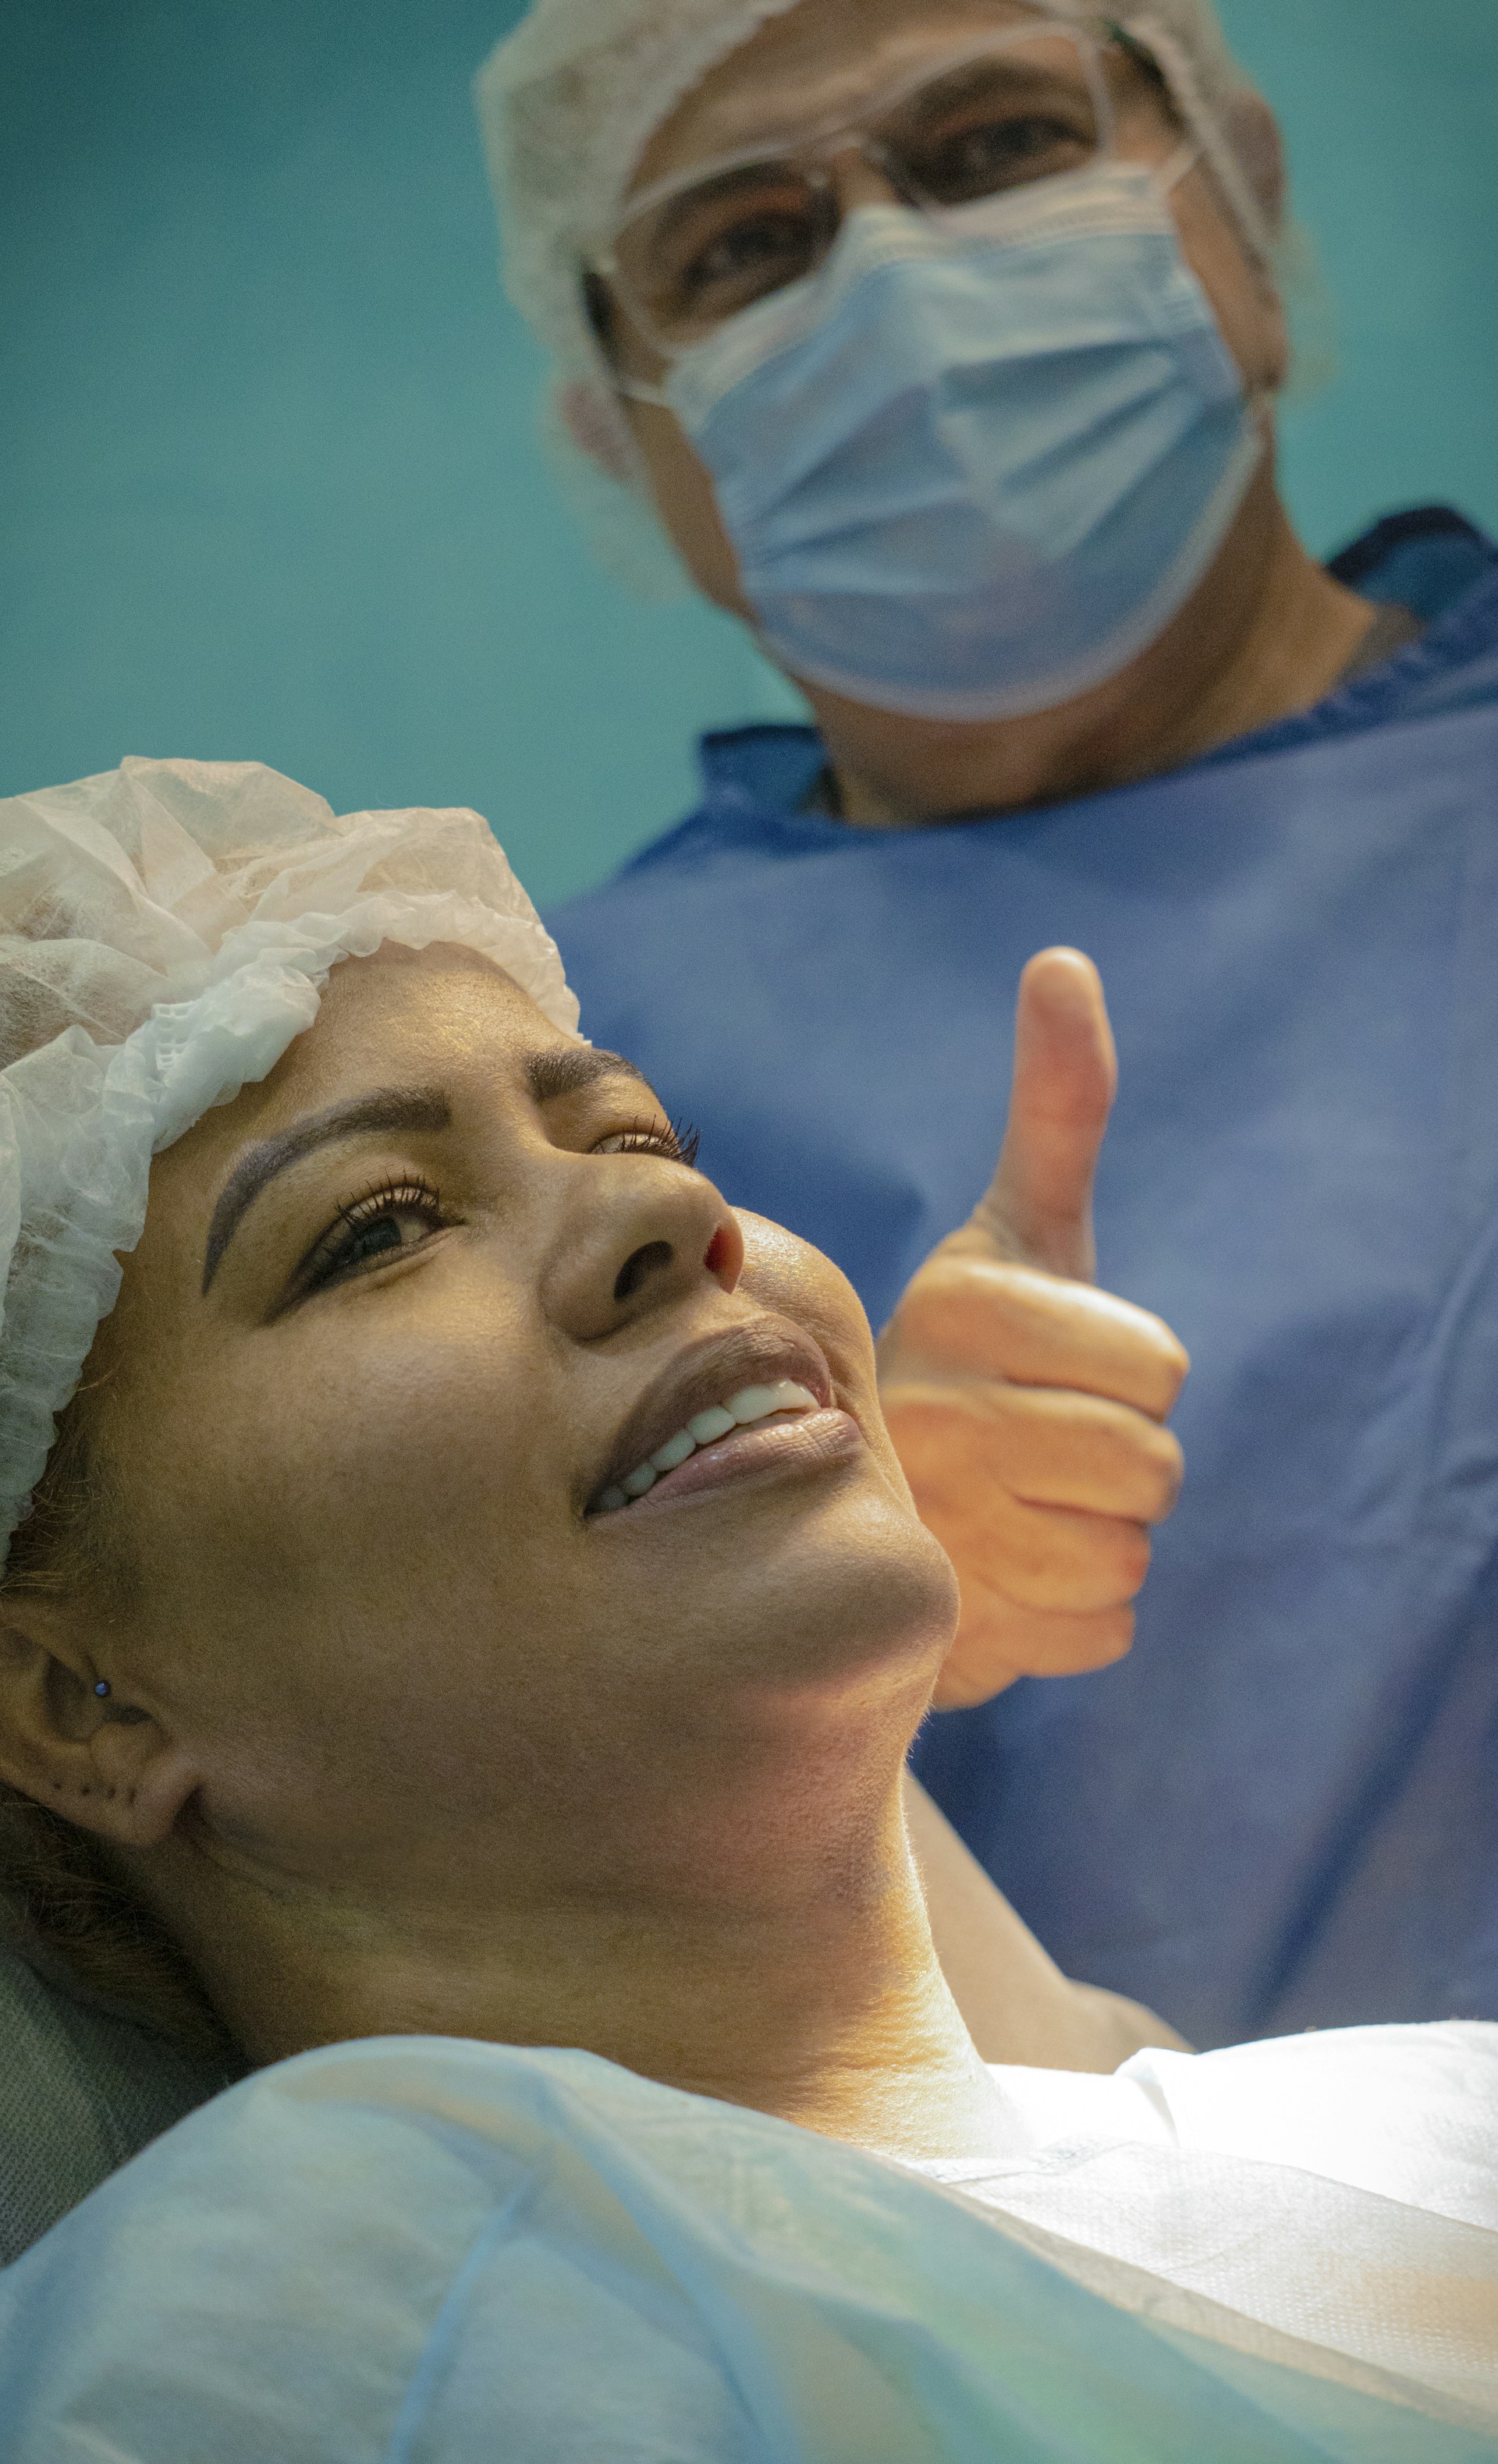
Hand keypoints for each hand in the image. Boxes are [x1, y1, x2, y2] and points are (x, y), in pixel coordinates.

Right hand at [877, 949, 1188, 1709]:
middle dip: (1126, 1465)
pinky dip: (1073, 1616)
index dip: (1136, 1374)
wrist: (866, 1518)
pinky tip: (1007, 1581)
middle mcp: (925, 1414)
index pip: (1159, 1369)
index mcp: (955, 1303)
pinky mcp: (942, 1636)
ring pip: (1125, 1555)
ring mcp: (929, 1535)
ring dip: (1098, 1541)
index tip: (1060, 1368)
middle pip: (1151, 1469)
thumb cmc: (975, 1362)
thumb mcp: (1018, 1236)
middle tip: (1046, 1450)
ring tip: (1017, 1513)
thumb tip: (1064, 962)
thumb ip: (1055, 1110)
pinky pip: (1101, 1632)